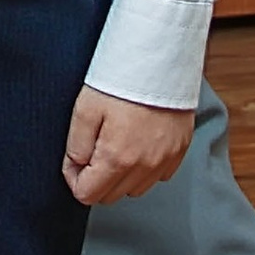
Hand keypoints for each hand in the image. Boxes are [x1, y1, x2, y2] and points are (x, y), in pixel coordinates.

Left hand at [64, 86, 194, 207]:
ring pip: (135, 189)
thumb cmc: (122, 80)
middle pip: (111, 196)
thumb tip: (75, 168)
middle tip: (93, 147)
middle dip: (96, 178)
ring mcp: (165, 160)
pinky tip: (137, 142)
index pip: (87, 195)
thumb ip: (76, 146)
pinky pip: (157, 175)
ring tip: (116, 143)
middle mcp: (145, 166)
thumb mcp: (85, 108)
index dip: (74, 179)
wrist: (160, 58)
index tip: (75, 159)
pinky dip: (144, 167)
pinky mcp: (179, 150)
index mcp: (118, 158)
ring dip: (121, 176)